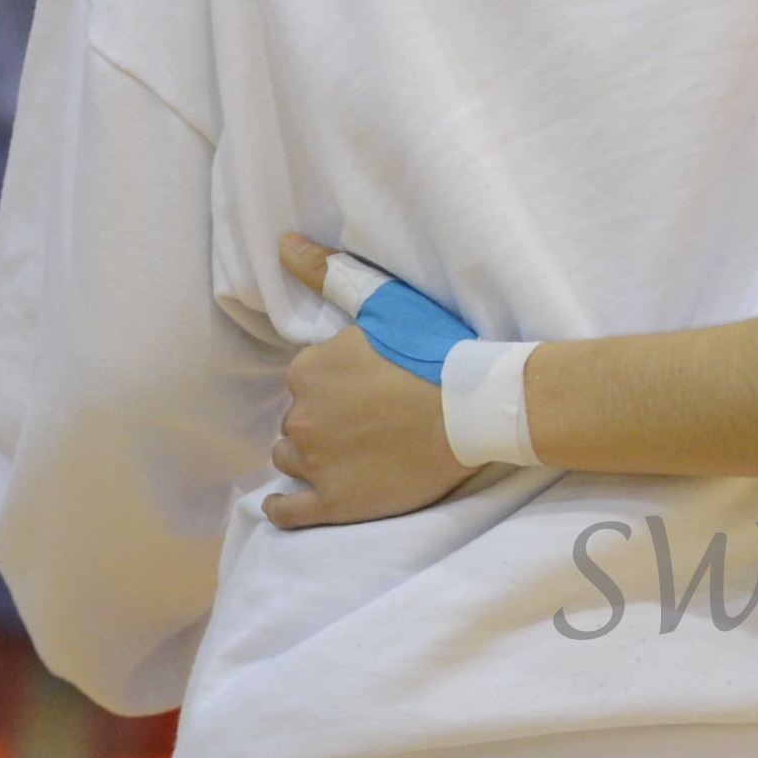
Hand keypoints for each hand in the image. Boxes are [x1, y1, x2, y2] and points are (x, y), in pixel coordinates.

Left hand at [259, 235, 475, 530]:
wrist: (476, 408)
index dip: (330, 387)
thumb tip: (284, 244)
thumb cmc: (434, 352)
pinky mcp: (335, 503)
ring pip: (290, 460)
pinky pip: (288, 513)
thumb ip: (328, 274)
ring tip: (346, 455)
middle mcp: (302, 417)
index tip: (360, 390)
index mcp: (307, 371)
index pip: (303, 383)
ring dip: (308, 457)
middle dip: (320, 421)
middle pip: (296, 422)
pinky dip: (282, 507)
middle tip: (363, 422)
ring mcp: (316, 464)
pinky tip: (284, 502)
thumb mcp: (383, 303)